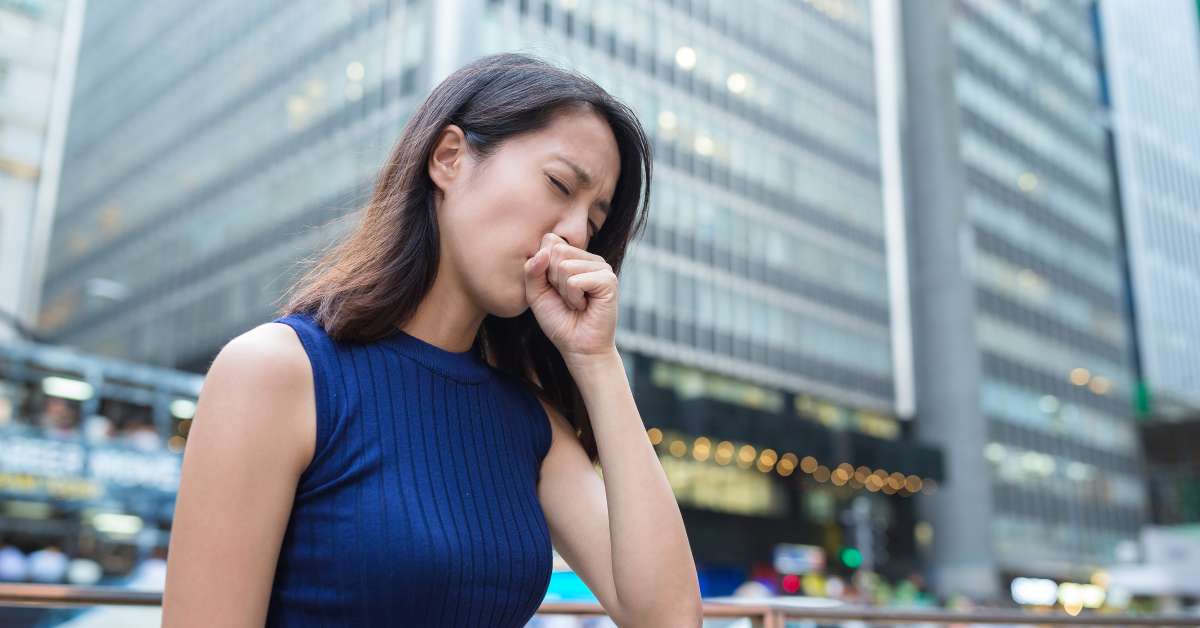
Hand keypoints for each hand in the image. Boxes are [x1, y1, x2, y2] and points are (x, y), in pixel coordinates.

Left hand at [524, 233, 618, 360]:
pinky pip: (575, 281)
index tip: (554, 288)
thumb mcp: (536, 293)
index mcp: (575, 256)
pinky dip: (573, 298)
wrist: (578, 347)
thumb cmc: (559, 320)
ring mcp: (602, 267)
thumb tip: (544, 251)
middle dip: (553, 280)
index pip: (549, 240)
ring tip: (576, 303)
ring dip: (564, 292)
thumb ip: (532, 270)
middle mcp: (590, 258)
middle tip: (566, 298)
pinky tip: (584, 306)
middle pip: (556, 251)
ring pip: (565, 266)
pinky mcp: (608, 280)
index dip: (543, 268)